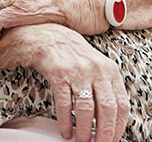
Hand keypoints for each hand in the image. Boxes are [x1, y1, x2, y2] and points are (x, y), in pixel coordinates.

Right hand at [0, 24, 128, 141]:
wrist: (44, 35)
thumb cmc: (70, 53)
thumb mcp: (94, 64)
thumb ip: (105, 86)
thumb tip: (110, 119)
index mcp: (109, 69)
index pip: (121, 105)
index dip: (119, 127)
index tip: (113, 140)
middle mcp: (95, 69)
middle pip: (107, 109)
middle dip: (104, 134)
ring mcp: (76, 70)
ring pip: (86, 109)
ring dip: (84, 131)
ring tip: (80, 141)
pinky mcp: (58, 72)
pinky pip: (64, 103)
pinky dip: (65, 121)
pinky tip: (65, 131)